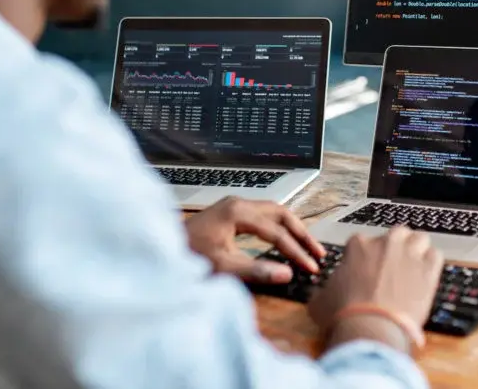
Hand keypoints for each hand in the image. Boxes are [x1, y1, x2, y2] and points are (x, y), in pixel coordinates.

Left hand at [185, 197, 325, 283]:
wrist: (159, 248)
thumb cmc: (186, 255)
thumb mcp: (222, 267)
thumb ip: (256, 270)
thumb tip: (287, 274)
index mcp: (237, 212)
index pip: (277, 232)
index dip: (296, 251)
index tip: (310, 267)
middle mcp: (238, 203)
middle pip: (281, 213)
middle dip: (302, 234)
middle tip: (318, 253)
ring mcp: (233, 206)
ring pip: (273, 212)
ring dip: (292, 229)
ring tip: (307, 247)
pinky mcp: (229, 213)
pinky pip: (263, 216)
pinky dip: (278, 227)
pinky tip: (284, 240)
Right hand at [308, 226, 443, 332]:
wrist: (370, 328)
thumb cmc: (343, 314)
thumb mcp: (320, 300)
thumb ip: (324, 289)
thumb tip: (321, 293)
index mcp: (358, 245)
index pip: (364, 242)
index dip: (366, 257)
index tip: (366, 272)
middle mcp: (386, 243)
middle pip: (395, 234)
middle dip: (394, 247)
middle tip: (392, 268)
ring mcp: (409, 253)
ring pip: (419, 239)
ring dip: (416, 250)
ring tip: (413, 268)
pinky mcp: (429, 269)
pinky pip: (436, 255)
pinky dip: (431, 264)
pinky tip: (426, 277)